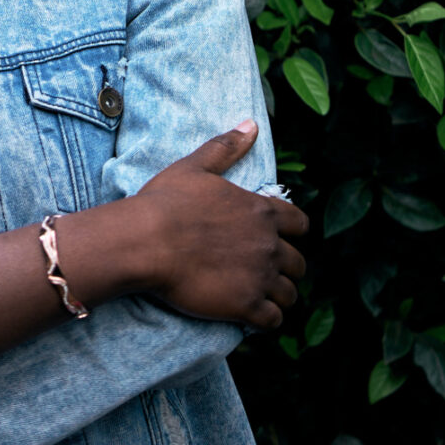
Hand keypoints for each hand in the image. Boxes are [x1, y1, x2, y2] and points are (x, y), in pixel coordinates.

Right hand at [133, 120, 307, 329]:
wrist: (145, 241)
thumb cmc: (166, 201)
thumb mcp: (195, 167)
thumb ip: (227, 147)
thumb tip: (251, 123)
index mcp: (261, 211)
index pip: (299, 224)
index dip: (290, 232)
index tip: (274, 237)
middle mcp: (269, 244)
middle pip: (297, 263)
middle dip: (284, 267)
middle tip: (260, 269)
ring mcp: (260, 277)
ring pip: (288, 294)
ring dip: (277, 295)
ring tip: (257, 295)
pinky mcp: (246, 305)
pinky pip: (273, 321)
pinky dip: (265, 320)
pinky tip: (248, 315)